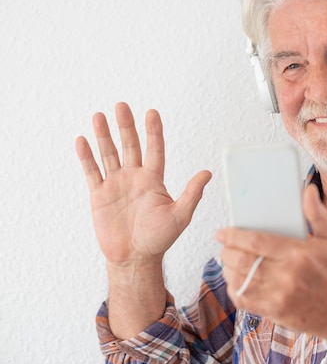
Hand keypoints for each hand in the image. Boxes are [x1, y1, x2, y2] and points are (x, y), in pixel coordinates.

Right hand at [76, 102, 211, 267]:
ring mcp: (116, 185)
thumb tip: (207, 172)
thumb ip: (192, 193)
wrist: (135, 258)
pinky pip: (92, 172)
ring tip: (99, 116)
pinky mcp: (99, 195)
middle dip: (125, 126)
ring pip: (109, 154)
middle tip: (121, 105)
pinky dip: (87, 156)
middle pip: (130, 146)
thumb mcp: (180, 215)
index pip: (155, 150)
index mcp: (154, 180)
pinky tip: (82, 140)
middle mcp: (135, 178)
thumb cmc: (160, 239)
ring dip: (104, 136)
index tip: (151, 112)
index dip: (153, 132)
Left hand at [217, 184, 326, 339]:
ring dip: (227, 269)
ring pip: (239, 280)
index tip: (223, 232)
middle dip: (227, 251)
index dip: (234, 235)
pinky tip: (236, 280)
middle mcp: (286, 275)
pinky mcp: (274, 312)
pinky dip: (234, 289)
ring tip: (228, 260)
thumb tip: (308, 190)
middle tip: (225, 245)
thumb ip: (317, 214)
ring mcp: (278, 296)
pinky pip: (244, 300)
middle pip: (243, 260)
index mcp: (299, 253)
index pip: (256, 241)